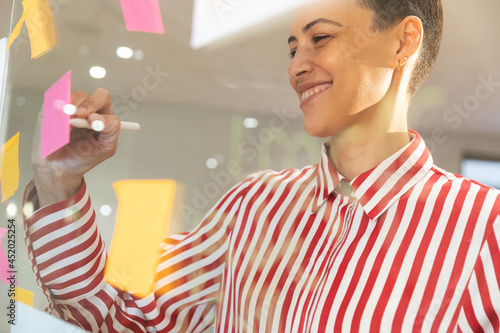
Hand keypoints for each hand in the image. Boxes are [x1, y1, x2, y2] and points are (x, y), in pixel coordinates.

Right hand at [32, 88, 120, 206]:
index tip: (93, 122)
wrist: (60, 168)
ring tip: (68, 126)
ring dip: (71, 110)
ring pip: (74, 97)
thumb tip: (98, 117)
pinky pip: (54, 103)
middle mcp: (87, 109)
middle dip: (87, 104)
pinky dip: (57, 112)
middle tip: (79, 115)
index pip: (103, 100)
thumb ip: (111, 130)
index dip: (99, 107)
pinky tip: (58, 124)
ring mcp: (69, 108)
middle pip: (91, 95)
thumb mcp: (106, 147)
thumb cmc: (84, 157)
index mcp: (102, 116)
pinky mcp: (52, 110)